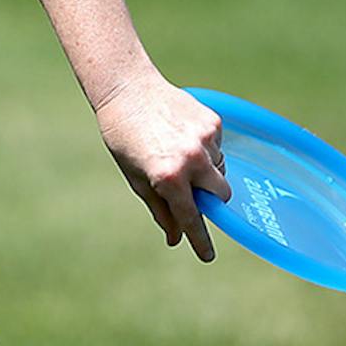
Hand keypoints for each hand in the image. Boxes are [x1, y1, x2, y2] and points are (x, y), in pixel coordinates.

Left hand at [94, 72, 228, 262]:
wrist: (128, 89)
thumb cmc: (124, 137)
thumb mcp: (136, 178)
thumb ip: (160, 210)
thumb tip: (176, 239)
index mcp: (168, 177)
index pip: (192, 217)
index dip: (200, 240)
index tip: (207, 256)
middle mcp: (192, 160)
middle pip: (221, 195)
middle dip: (211, 199)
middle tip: (192, 191)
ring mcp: (206, 140)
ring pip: (220, 169)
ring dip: (206, 171)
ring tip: (176, 152)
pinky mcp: (214, 122)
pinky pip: (218, 148)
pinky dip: (206, 150)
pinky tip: (182, 137)